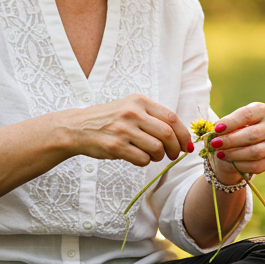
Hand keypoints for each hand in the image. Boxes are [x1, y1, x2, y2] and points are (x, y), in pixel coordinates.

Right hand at [68, 94, 192, 165]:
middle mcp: (132, 113)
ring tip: (153, 156)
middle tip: (174, 155)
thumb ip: (153, 117)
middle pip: (167, 134)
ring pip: (156, 148)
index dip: (183, 134)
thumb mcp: (130, 108)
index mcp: (139, 101)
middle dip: (175, 148)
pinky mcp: (115, 146)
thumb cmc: (109, 120)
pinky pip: (142, 159)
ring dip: (159, 156)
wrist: (78, 127)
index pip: (172, 118)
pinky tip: (138, 157)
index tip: (186, 145)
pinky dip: (145, 162)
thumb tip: (181, 136)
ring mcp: (123, 130)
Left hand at [207, 102, 264, 182]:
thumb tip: (217, 132)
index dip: (231, 122)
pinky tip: (230, 162)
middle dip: (231, 140)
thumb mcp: (227, 126)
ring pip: (255, 152)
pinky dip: (241, 165)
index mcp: (262, 111)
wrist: (237, 150)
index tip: (217, 129)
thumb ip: (224, 128)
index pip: (248, 115)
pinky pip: (256, 165)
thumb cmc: (232, 132)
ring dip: (234, 154)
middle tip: (214, 144)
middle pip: (252, 134)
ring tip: (220, 154)